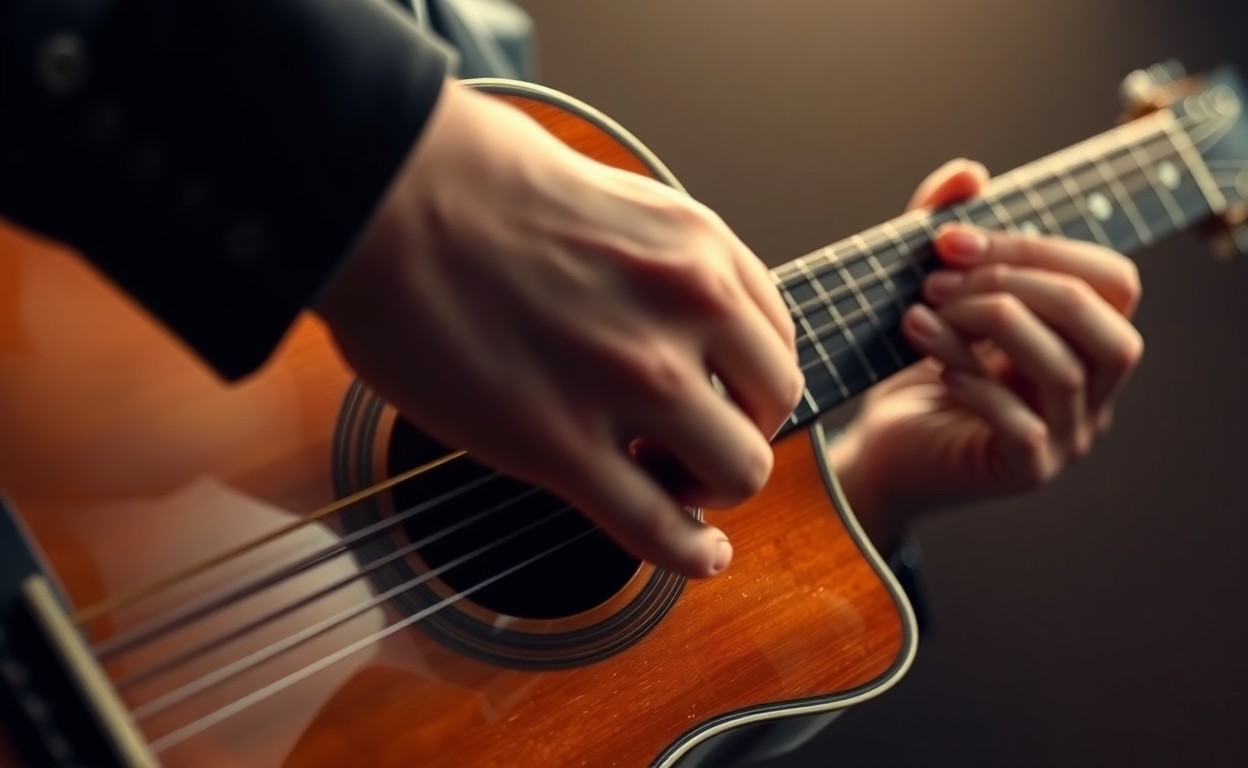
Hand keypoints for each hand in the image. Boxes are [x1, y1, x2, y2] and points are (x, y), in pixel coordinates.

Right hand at [316, 80, 802, 577]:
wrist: (383, 191)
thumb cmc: (474, 181)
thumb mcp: (617, 200)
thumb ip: (665, 264)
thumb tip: (678, 322)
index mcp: (699, 246)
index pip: (775, 337)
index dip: (748, 378)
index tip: (719, 396)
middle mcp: (686, 311)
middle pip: (773, 407)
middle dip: (740, 432)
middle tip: (691, 440)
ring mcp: (631, 382)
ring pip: (738, 473)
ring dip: (712, 488)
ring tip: (668, 481)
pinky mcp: (562, 446)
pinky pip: (657, 527)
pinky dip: (690, 553)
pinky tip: (699, 554)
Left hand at [830, 159, 1143, 549]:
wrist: (882, 449)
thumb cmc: (917, 369)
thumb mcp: (933, 292)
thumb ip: (949, 232)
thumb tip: (970, 174)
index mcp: (1086, 339)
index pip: (1112, 282)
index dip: (1038, 248)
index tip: (950, 239)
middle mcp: (1093, 390)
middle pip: (1105, 323)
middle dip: (1016, 285)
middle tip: (935, 280)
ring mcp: (1068, 437)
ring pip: (1063, 369)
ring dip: (986, 326)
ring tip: (920, 316)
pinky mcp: (1028, 471)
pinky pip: (1024, 426)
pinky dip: (978, 386)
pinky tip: (935, 369)